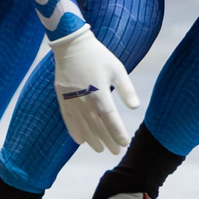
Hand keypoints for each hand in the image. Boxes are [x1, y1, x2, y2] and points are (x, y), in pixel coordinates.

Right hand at [50, 26, 141, 152]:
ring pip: (83, 126)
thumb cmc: (98, 57)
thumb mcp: (117, 69)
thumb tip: (135, 107)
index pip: (110, 119)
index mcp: (99, 92)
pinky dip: (74, 131)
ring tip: (100, 149)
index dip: (117, 132)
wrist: (71, 46)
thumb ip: (126, 89)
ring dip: (92, 140)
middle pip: (97, 126)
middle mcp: (84, 100)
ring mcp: (72, 101)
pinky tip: (81, 141)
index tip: (124, 143)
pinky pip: (68, 120)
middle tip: (116, 152)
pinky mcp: (63, 99)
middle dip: (107, 140)